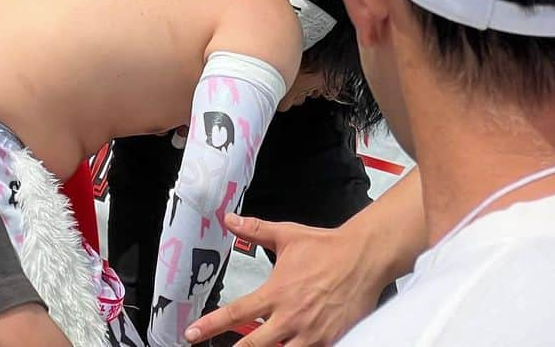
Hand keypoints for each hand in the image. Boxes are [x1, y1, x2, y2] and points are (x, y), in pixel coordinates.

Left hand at [184, 214, 385, 345]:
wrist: (361, 258)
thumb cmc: (324, 247)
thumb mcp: (286, 235)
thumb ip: (255, 230)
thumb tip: (230, 219)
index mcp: (276, 293)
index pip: (236, 313)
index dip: (211, 325)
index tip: (193, 333)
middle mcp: (290, 318)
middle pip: (254, 346)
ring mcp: (310, 334)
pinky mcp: (329, 341)